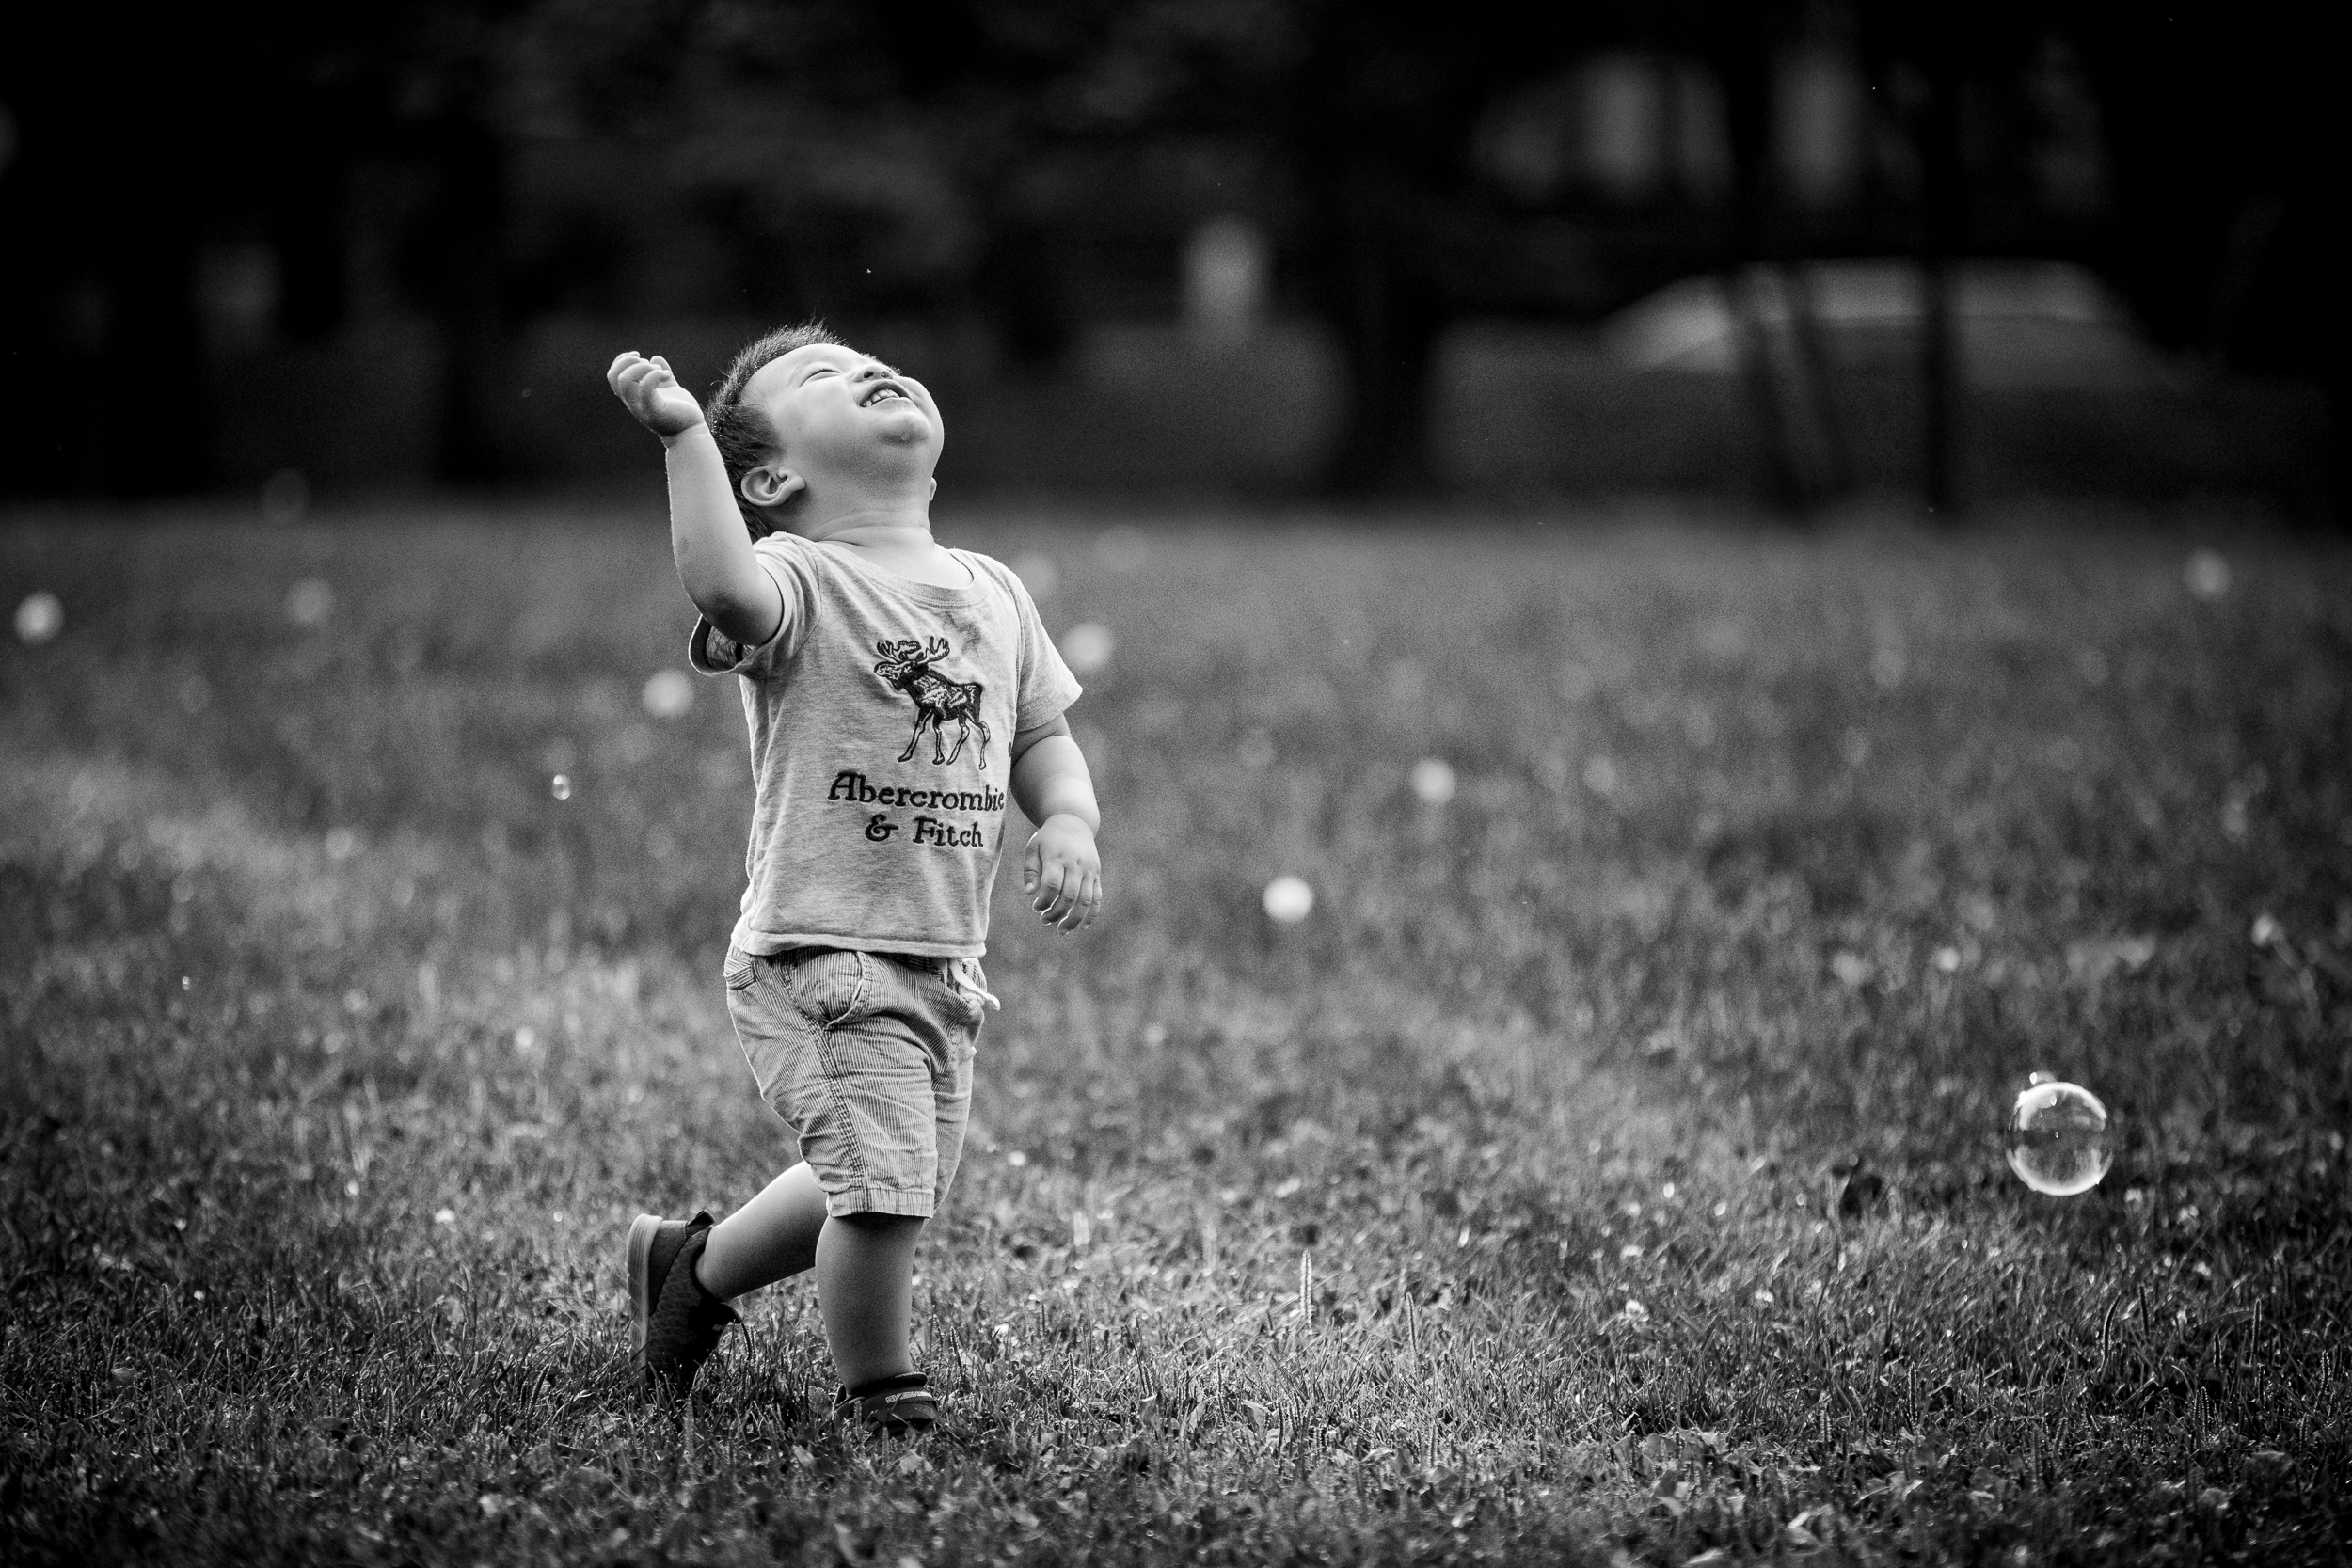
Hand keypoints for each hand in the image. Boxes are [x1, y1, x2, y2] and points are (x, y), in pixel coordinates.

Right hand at [606, 351, 705, 439]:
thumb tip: (655, 357)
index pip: (612, 376)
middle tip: (650, 364)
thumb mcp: (669, 387)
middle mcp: (633, 402)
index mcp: (633, 396)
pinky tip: (667, 375)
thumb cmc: (680, 411)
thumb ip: (660, 373)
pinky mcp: (654, 410)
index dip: (621, 361)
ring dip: (642, 368)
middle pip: (616, 376)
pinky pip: (645, 387)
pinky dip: (655, 374)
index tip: (638, 355)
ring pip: (625, 380)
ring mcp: (641, 407)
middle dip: (631, 362)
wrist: (691, 431)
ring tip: (659, 370)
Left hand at [1022, 814, 1101, 931]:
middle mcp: (1076, 864)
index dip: (1043, 901)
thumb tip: (1030, 893)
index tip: (1035, 907)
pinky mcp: (1096, 875)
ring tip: (1062, 930)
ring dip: (1074, 919)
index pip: (1052, 885)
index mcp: (1057, 857)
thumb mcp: (1033, 848)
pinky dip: (1092, 914)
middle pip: (1069, 896)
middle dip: (1057, 913)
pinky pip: (1097, 898)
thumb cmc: (1048, 838)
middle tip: (1045, 920)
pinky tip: (1083, 927)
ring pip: (1085, 901)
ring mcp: (1089, 870)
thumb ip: (1030, 870)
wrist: (1074, 822)